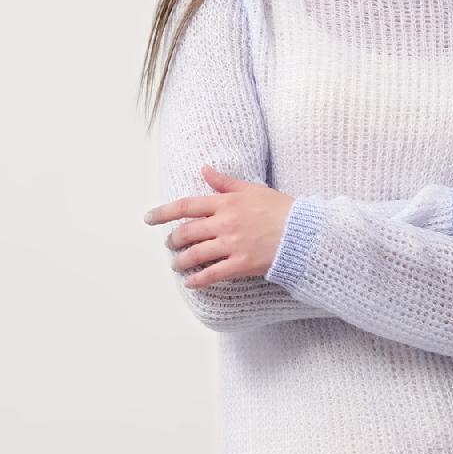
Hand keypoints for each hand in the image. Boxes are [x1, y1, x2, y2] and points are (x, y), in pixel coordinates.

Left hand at [143, 165, 294, 286]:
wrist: (303, 232)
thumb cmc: (280, 208)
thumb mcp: (252, 189)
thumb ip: (225, 182)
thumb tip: (204, 169)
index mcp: (226, 202)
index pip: (186, 206)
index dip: (163, 212)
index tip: (149, 218)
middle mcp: (225, 223)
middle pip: (187, 232)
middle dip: (173, 240)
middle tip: (170, 244)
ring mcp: (232, 245)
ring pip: (195, 254)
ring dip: (181, 261)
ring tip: (177, 264)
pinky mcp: (241, 264)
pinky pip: (212, 274)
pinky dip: (197, 280)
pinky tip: (191, 283)